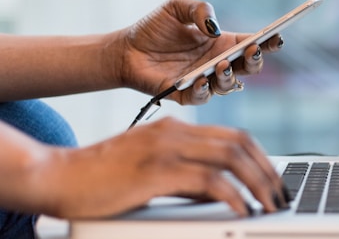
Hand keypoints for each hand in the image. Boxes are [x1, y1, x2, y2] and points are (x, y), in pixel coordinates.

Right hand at [35, 118, 287, 218]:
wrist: (56, 177)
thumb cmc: (101, 179)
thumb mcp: (151, 170)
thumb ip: (186, 176)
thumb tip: (221, 193)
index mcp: (176, 128)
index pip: (234, 136)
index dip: (261, 157)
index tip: (274, 180)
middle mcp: (175, 132)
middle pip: (240, 143)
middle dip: (268, 171)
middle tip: (280, 196)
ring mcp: (166, 148)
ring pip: (231, 158)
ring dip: (258, 183)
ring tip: (270, 206)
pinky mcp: (156, 170)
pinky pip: (208, 180)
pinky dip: (232, 195)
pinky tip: (242, 210)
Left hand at [115, 0, 283, 103]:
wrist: (125, 50)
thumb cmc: (153, 28)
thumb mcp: (176, 7)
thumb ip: (199, 9)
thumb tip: (214, 28)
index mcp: (222, 43)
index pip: (252, 44)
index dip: (268, 42)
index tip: (276, 37)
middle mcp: (218, 64)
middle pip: (249, 68)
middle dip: (255, 61)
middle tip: (251, 51)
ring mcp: (204, 81)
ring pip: (229, 86)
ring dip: (230, 76)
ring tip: (222, 65)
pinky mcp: (186, 95)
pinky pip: (202, 97)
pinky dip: (204, 90)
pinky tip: (201, 79)